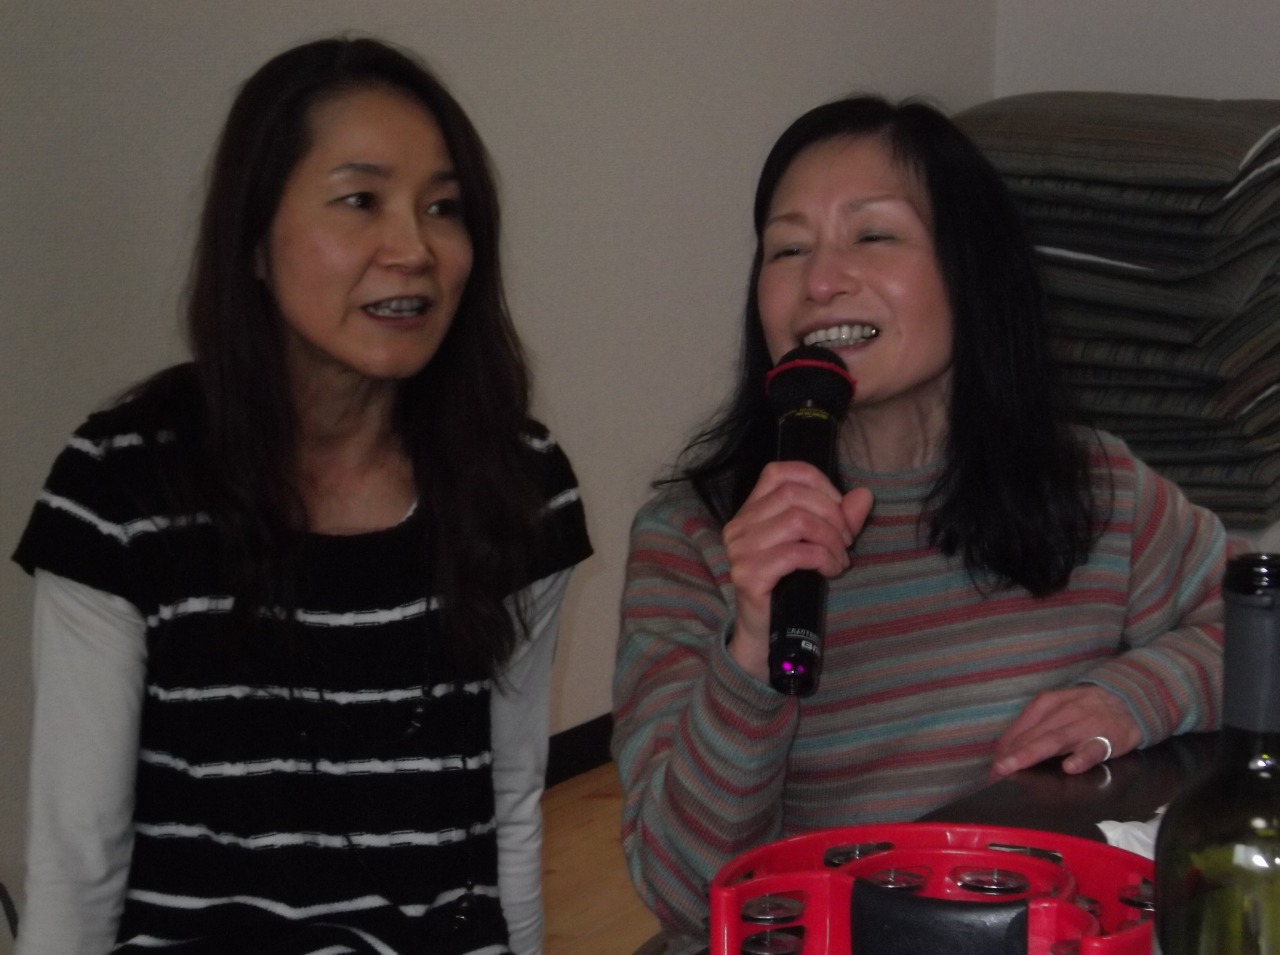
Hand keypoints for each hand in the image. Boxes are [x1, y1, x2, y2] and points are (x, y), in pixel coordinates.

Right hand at [722, 461, 872, 680]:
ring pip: (798, 521)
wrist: (765, 634)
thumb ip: (839, 518)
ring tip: (840, 560)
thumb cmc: (790, 586)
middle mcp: (739, 525)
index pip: (779, 473)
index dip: (817, 483)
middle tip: (846, 542)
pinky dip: (824, 559)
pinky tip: (831, 571)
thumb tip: (864, 495)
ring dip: (830, 540)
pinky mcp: (748, 574)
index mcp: (750, 511)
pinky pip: (796, 553)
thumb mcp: (818, 545)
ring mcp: (740, 550)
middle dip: (832, 515)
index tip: (839, 507)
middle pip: (794, 495)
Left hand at [990, 685, 1140, 777]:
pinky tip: (1070, 768)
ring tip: (1015, 766)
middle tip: (997, 771)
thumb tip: (1005, 750)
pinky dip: (1082, 758)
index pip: (1021, 726)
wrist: (1128, 700)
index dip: (1005, 747)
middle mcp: (1064, 713)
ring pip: (1056, 740)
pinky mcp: (1108, 738)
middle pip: (1034, 734)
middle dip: (1013, 754)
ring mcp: (1086, 725)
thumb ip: (1034, 727)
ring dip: (1033, 753)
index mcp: (1048, 704)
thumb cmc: (1084, 709)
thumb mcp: (1057, 708)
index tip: (993, 766)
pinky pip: (1094, 749)